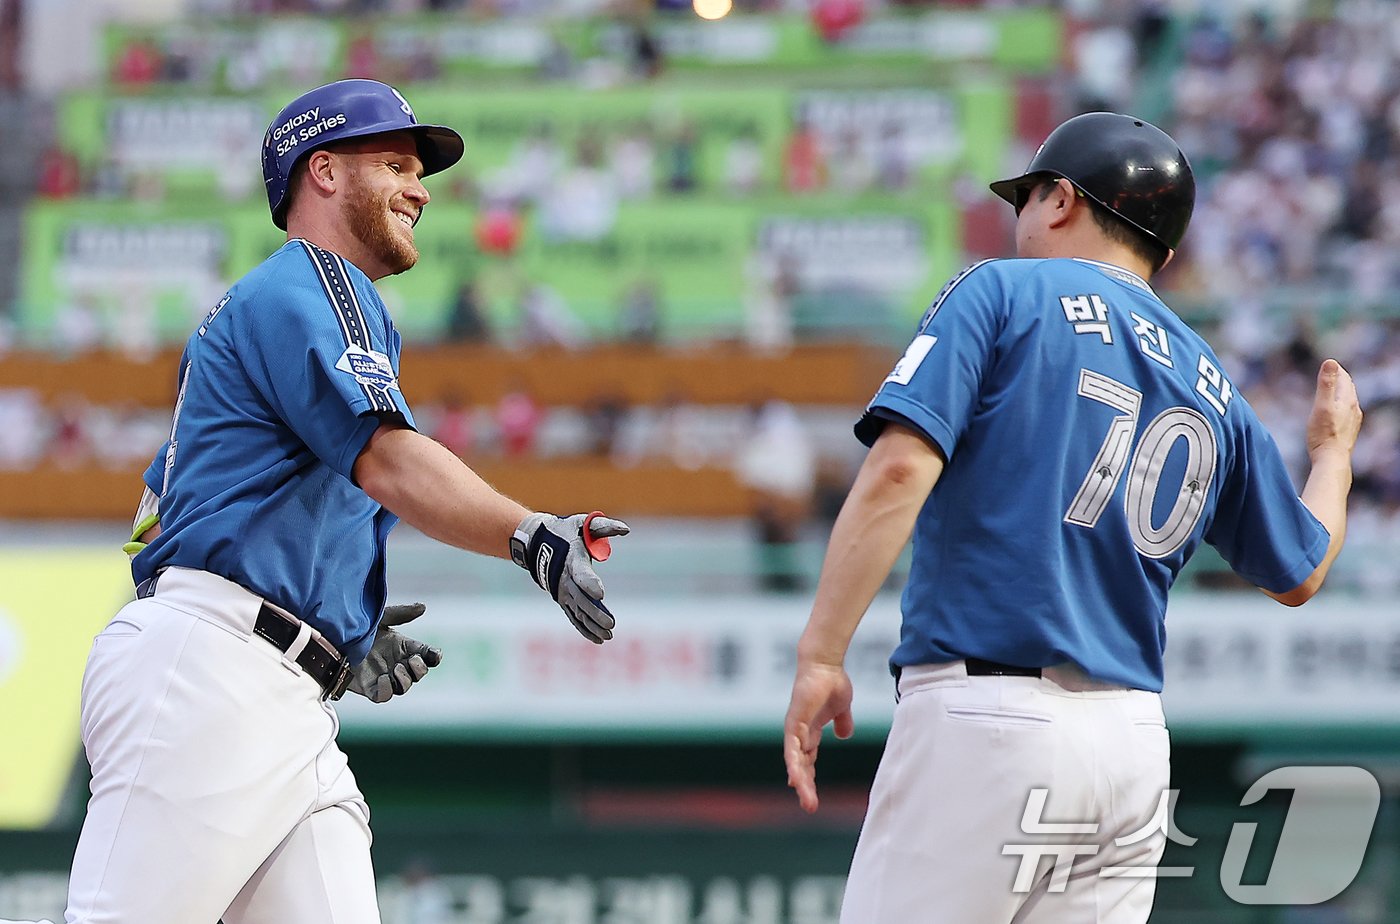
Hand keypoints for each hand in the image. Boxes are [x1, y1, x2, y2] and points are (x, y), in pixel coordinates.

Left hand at [347, 603, 443, 703]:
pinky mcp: (370, 688)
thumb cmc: (358, 628)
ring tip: (397, 669)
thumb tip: (423, 607)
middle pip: (419, 673)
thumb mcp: (380, 617)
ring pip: (404, 686)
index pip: (427, 655)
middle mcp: (398, 663)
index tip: (434, 654)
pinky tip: (383, 679)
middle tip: (411, 660)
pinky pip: (384, 696)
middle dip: (420, 668)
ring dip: (405, 679)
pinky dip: (387, 690)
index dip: (434, 656)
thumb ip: (400, 614)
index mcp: (404, 647)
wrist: (332, 640)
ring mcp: (385, 677)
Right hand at [511, 512, 629, 643]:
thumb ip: (604, 527)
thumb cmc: (566, 531)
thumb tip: (626, 530)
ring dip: (592, 625)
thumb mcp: (583, 523)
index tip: (601, 594)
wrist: (537, 542)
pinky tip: (598, 639)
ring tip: (608, 636)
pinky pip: (574, 617)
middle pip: (581, 599)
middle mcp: (565, 579)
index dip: (589, 583)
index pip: (580, 573)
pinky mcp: (563, 599)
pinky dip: (585, 629)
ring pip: (578, 612)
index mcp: (572, 559)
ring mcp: (563, 592)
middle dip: (595, 613)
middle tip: (611, 624)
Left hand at [783, 660, 854, 813]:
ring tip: (807, 801)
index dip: (808, 777)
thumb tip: (844, 734)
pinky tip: (795, 779)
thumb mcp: (841, 708)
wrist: (825, 664)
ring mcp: (795, 729)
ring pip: (795, 762)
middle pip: (801, 766)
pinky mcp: (794, 723)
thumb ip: (842, 721)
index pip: (807, 760)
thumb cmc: (832, 682)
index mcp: (810, 732)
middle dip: (805, 787)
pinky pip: (792, 748)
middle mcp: (799, 733)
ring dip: (801, 782)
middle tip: (810, 807)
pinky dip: (794, 764)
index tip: (810, 796)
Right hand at [1306, 359, 1361, 460]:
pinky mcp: (1349, 431)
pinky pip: (1347, 412)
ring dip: (1340, 393)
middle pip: (1348, 388)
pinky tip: (1334, 412)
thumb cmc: (1324, 434)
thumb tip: (1330, 362)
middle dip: (1339, 379)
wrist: (1332, 460)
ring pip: (1348, 401)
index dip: (1336, 370)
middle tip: (1329, 373)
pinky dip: (1340, 405)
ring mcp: (1353, 421)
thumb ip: (1326, 384)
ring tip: (1331, 390)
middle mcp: (1354, 409)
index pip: (1344, 378)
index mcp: (1347, 400)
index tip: (1328, 364)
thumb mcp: (1321, 406)